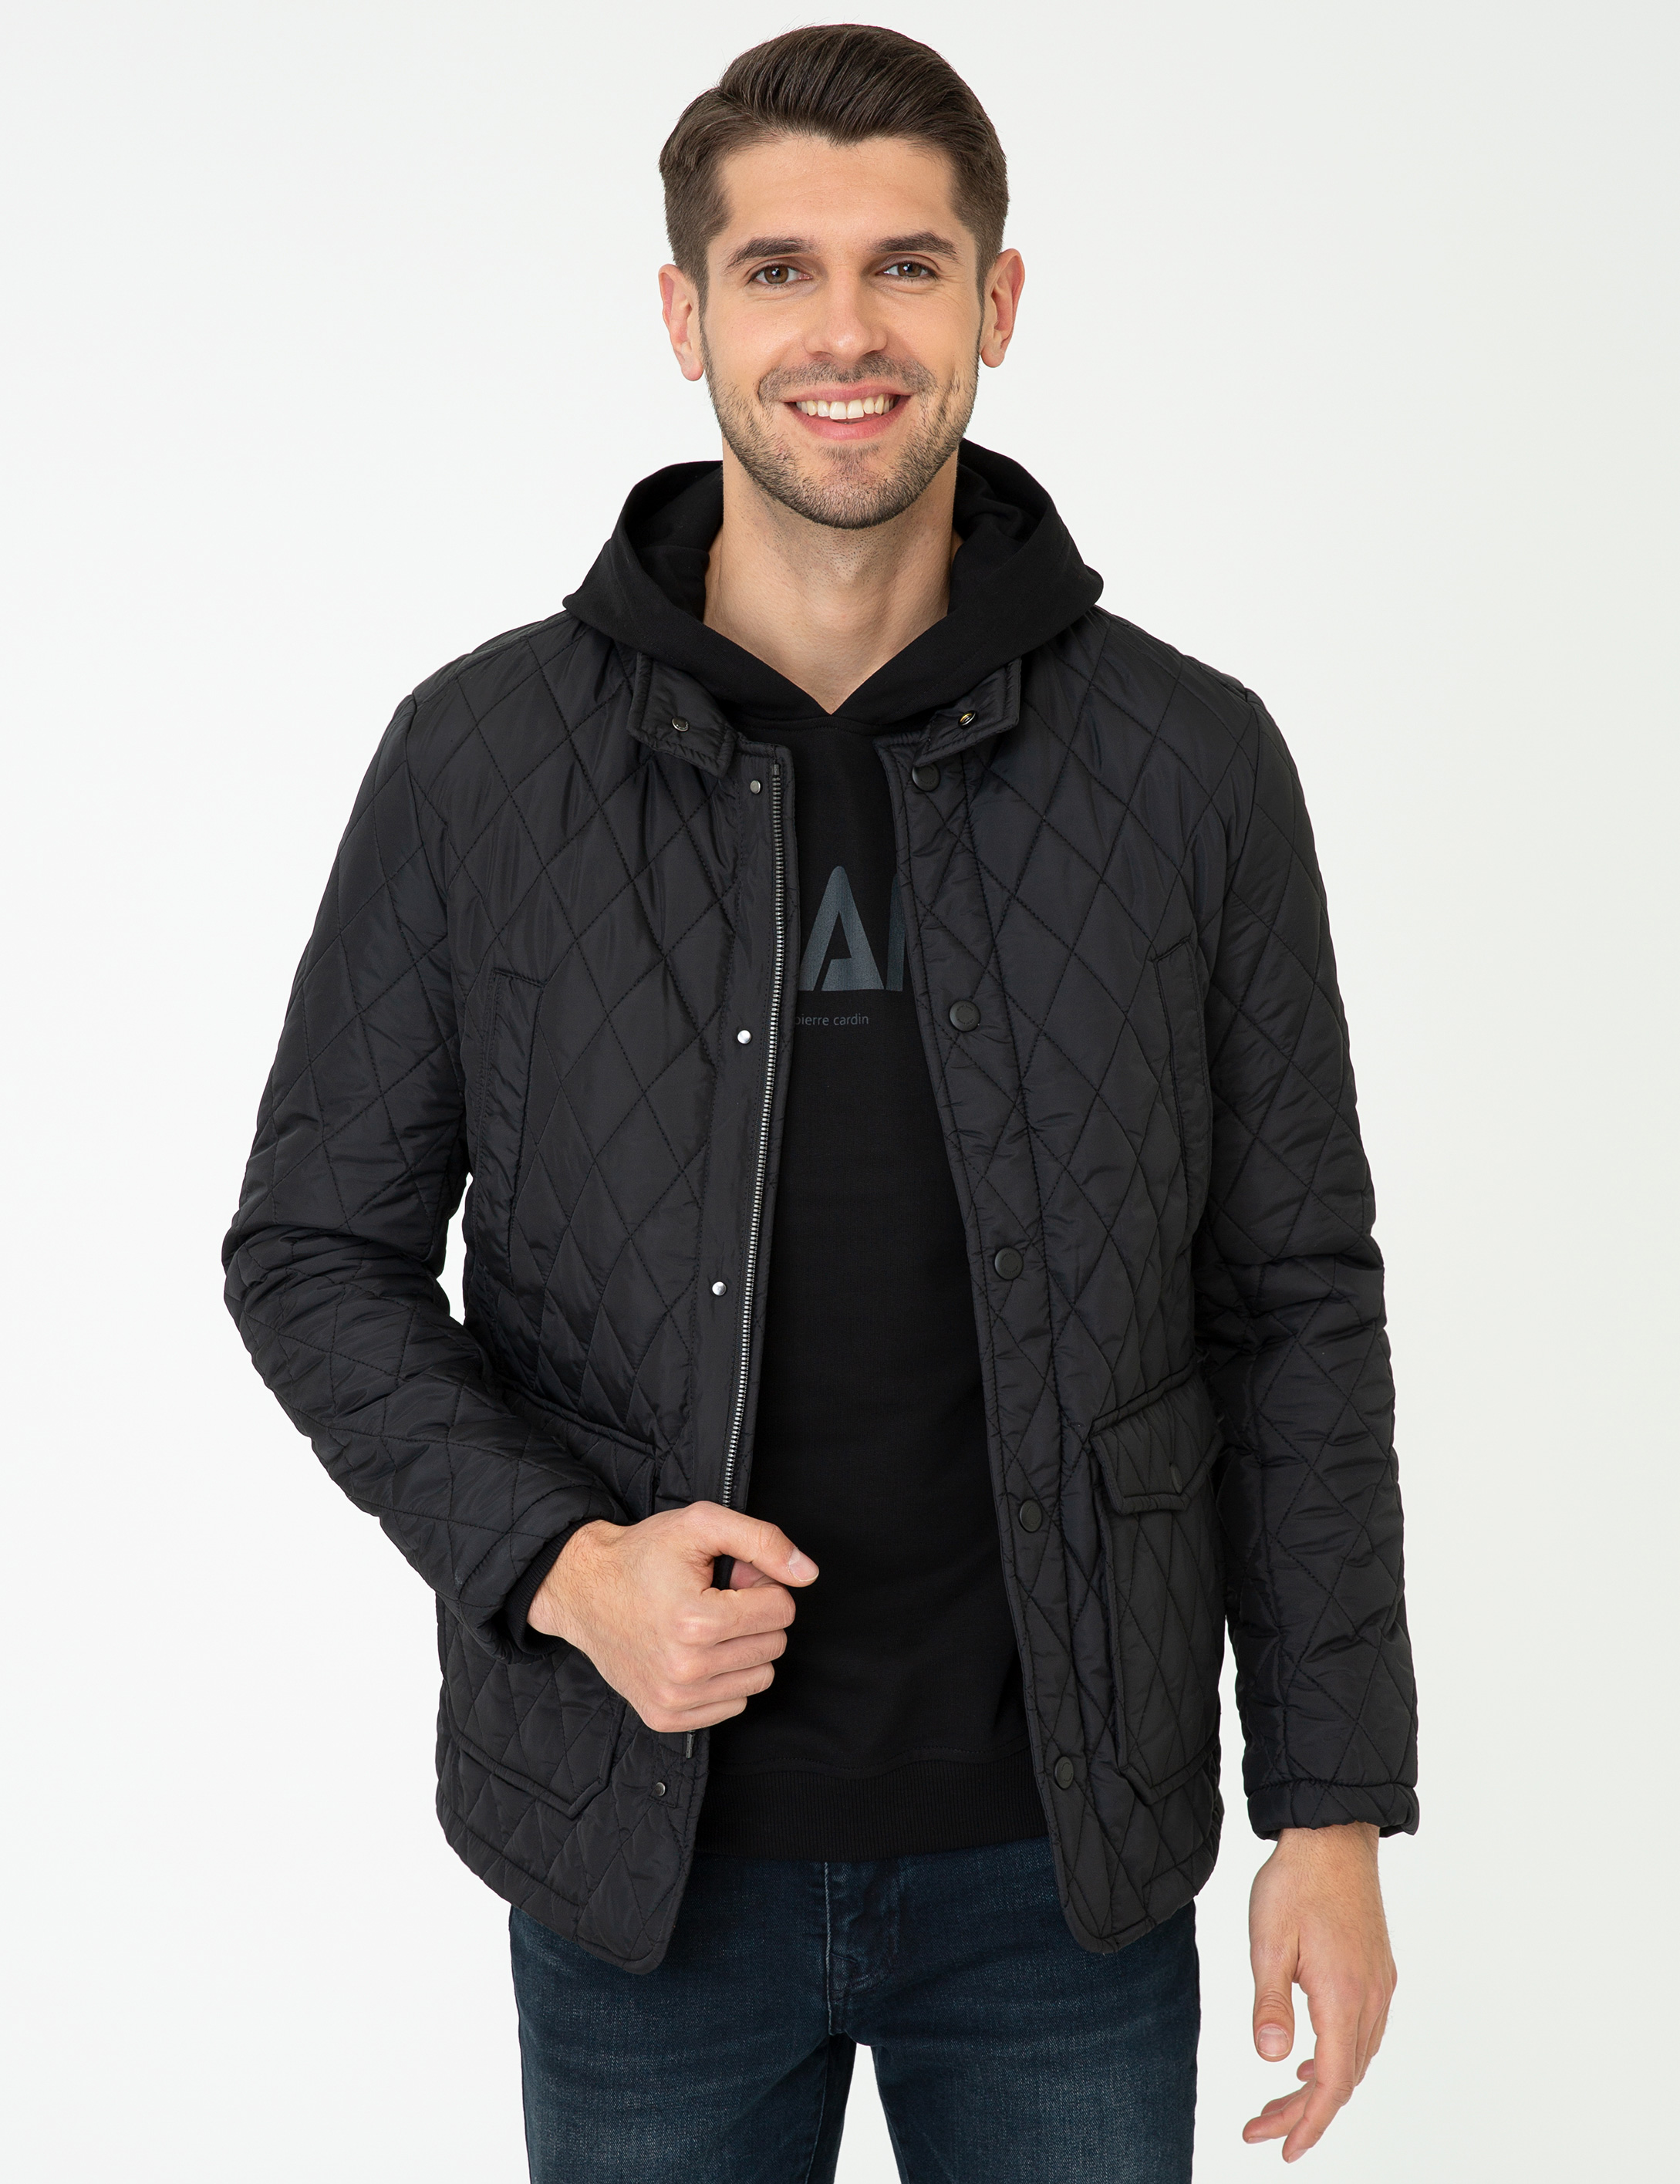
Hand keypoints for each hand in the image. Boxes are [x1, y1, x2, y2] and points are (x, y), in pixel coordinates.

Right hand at [527, 1502, 817, 1732]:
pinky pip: (733, 1705)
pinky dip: (724, 1677)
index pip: (782, 1611)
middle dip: (755, 1616)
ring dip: (743, 1648)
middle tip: (716, 1598)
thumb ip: (763, 1541)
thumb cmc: (643, 1555)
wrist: (583, 1590)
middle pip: (774, 1646)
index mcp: (697, 1622)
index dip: (762, 1586)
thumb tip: (808, 1574)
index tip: (731, 1579)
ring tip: (705, 1624)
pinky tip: (695, 1652)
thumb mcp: (701, 1525)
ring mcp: (674, 1700)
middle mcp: (686, 1669)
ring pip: (759, 1678)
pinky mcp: (665, 1717)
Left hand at [1243, 1822, 1395, 2161]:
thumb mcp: (1267, 1940)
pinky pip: (1364, 2033)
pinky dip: (1339, 2057)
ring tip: (1280, 2102)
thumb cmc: (1296, 1881)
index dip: (1308, 2122)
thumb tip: (1272, 2058)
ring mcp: (1379, 1985)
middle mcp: (1370, 1998)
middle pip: (1344, 2079)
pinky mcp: (1377, 1970)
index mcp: (1343, 1996)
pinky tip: (1311, 2057)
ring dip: (1322, 2087)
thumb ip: (1270, 2002)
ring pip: (1356, 2059)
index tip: (1281, 2148)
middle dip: (1304, 2112)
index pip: (1332, 2083)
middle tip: (1261, 2127)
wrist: (1332, 1834)